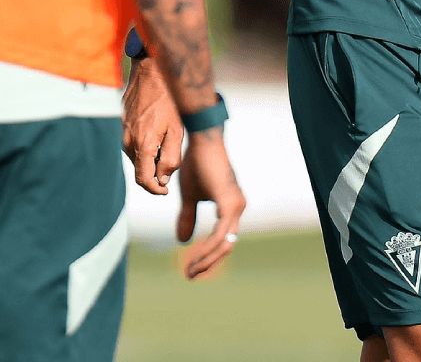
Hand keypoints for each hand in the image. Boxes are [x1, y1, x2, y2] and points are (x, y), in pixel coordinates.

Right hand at [122, 60, 183, 194]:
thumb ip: (171, 158)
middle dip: (154, 174)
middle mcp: (128, 141)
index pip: (144, 180)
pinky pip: (131, 144)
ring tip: (165, 147)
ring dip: (148, 160)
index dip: (155, 190)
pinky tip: (156, 134)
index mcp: (142, 145)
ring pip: (135, 157)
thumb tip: (163, 178)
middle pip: (139, 170)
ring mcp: (122, 133)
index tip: (164, 191)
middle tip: (169, 169)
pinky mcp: (120, 125)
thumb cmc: (169, 101)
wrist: (150, 73)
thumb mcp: (177, 131)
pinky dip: (143, 147)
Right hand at [176, 129, 245, 278]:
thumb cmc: (196, 165)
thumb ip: (188, 218)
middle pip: (226, 247)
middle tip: (190, 276)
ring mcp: (236, 206)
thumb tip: (182, 241)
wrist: (201, 143)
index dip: (209, 257)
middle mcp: (238, 209)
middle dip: (208, 264)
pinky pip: (220, 234)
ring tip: (190, 270)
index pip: (224, 241)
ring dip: (206, 259)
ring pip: (223, 244)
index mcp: (231, 209)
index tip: (192, 270)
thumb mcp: (189, 197)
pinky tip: (195, 255)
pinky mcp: (229, 203)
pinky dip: (207, 247)